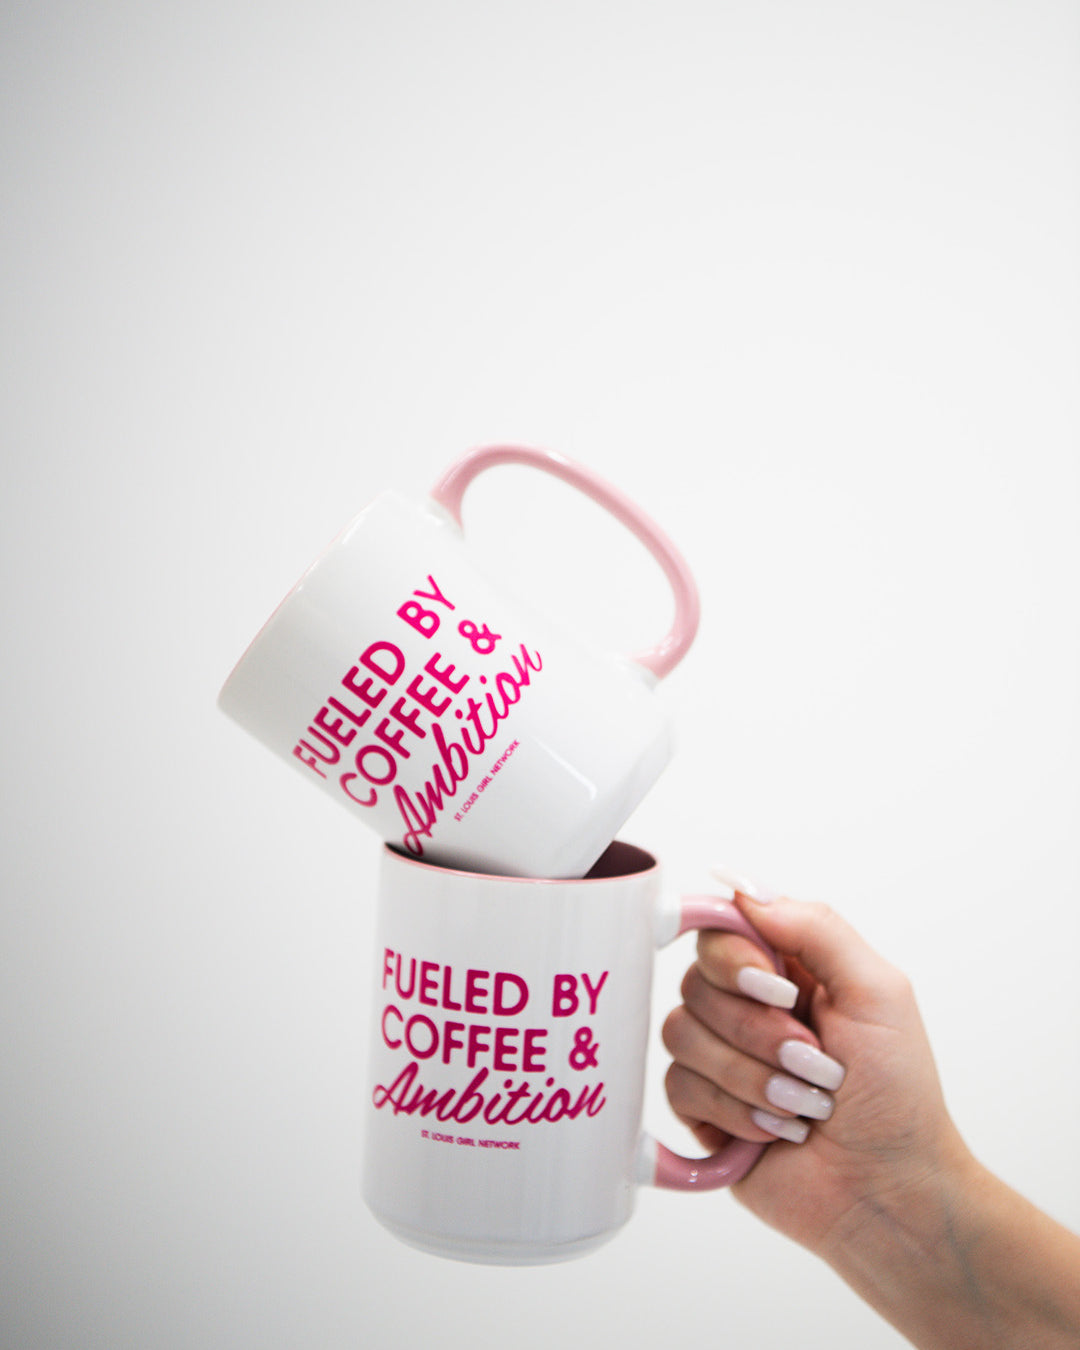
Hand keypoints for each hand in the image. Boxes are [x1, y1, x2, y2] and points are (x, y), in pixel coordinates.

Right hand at [662, 873, 969, 1256]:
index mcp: (785, 969)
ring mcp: (722, 1056)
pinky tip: (777, 1131)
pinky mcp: (704, 1108)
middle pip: (696, 981)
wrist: (890, 1191)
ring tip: (804, 1107)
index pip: (720, 929)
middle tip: (816, 1063)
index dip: (735, 958)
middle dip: (760, 1032)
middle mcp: (746, 1005)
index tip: (776, 989)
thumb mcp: (879, 993)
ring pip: (681, 1034)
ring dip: (753, 1077)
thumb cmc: (899, 1095)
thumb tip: (744, 893)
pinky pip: (679, 1086)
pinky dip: (736, 1111)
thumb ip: (816, 928)